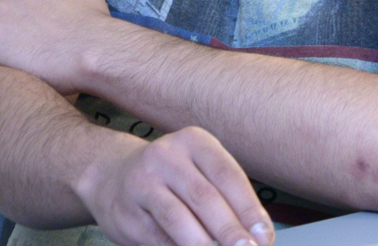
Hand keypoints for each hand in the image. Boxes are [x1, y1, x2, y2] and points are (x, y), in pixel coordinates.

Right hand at [83, 126, 273, 245]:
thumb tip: (255, 235)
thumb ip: (226, 197)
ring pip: (178, 218)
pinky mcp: (126, 212)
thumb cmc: (172, 177)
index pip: (228, 175)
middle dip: (230, 230)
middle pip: (204, 197)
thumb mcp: (200, 171)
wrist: (112, 176)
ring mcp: (142, 182)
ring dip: (204, 245)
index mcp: (194, 141)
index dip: (249, 209)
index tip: (264, 237)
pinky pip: (158, 238)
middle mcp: (166, 156)